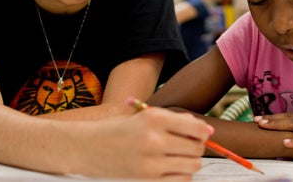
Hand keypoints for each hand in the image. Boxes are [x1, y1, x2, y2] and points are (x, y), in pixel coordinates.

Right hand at [71, 107, 211, 178]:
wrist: (86, 147)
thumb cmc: (119, 128)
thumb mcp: (145, 116)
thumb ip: (175, 120)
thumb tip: (206, 131)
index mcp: (154, 118)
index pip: (197, 128)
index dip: (204, 132)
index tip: (201, 134)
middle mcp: (154, 140)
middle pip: (197, 148)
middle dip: (197, 147)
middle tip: (186, 145)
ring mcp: (150, 163)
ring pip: (192, 165)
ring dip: (189, 161)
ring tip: (176, 156)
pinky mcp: (147, 180)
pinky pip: (181, 180)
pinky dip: (181, 175)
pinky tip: (169, 168)